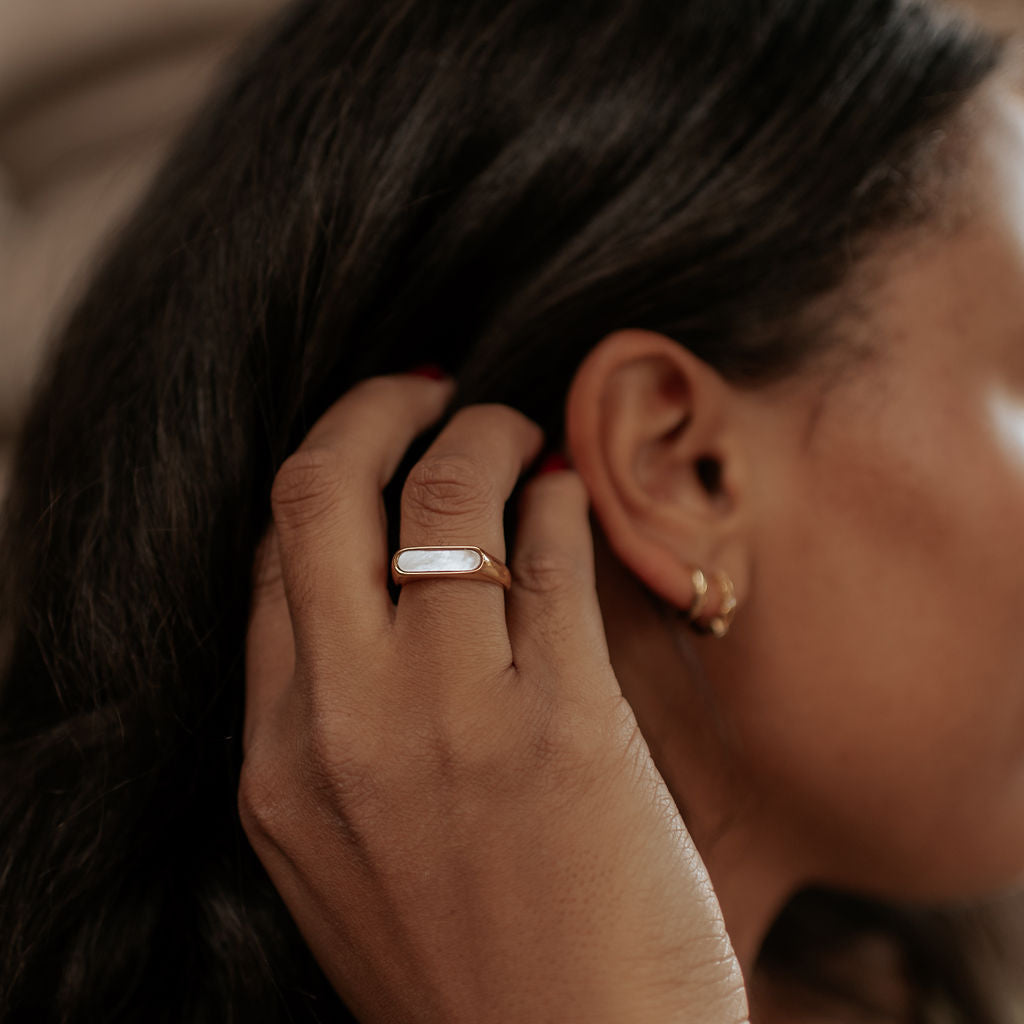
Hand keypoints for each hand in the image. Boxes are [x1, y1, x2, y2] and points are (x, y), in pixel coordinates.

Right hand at [240, 372, 748, 1023]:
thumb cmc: (473, 962)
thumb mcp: (352, 851)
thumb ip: (340, 725)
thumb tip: (377, 585)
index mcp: (278, 765)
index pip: (272, 561)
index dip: (326, 480)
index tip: (372, 446)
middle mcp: (343, 727)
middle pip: (320, 491)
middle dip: (373, 409)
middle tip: (428, 387)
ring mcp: (450, 721)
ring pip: (444, 498)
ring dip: (486, 437)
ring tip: (517, 433)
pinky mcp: (565, 726)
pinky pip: (551, 552)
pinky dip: (559, 497)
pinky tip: (572, 494)